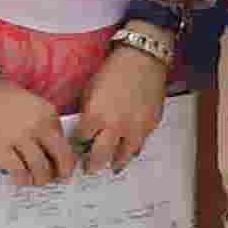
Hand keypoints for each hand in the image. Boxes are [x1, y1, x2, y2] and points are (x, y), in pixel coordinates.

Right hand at [0, 83, 75, 188]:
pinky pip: (16, 170)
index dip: (67, 161)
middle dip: (58, 173)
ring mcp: (18, 138)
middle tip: (54, 178)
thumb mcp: (36, 105)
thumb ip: (47, 125)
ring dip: (39, 178)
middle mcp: (37, 126)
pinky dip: (21, 177)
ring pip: (38, 167)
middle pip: (56, 158)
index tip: (66, 169)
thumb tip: (54, 149)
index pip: (65, 144)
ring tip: (37, 180)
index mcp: (49, 114)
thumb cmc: (8, 99)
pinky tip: (21, 178)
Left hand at [76, 43, 169, 173]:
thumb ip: (87, 114)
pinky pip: (140, 144)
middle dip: (92, 165)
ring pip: (123, 156)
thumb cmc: (113, 71)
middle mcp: (115, 126)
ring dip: (115, 162)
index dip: (78, 145)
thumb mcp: (90, 91)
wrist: (143, 59)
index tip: (77, 149)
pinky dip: (132, 148)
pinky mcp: (150, 124)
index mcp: (95, 116)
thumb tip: (86, 131)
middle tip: (89, 169)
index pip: (80, 141)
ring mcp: (135, 127)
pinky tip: (128, 150)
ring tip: (111, 166)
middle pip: (100, 156)